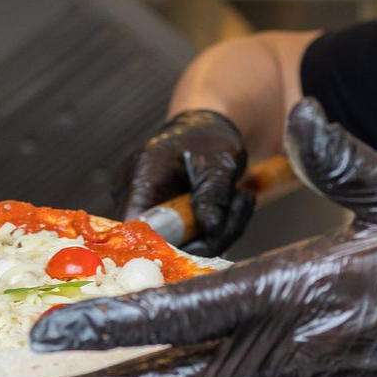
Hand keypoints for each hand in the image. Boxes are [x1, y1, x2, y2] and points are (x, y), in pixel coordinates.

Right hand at [117, 109, 253, 256]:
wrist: (206, 131)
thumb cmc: (209, 137)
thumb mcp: (220, 160)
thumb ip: (213, 193)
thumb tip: (211, 228)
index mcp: (142, 175)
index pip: (135, 225)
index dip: (163, 244)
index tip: (203, 241)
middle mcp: (135, 196)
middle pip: (161, 241)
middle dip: (206, 236)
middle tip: (240, 206)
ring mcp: (147, 209)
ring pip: (180, 245)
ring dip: (217, 232)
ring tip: (241, 199)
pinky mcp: (163, 221)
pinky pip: (188, 240)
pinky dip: (214, 231)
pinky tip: (234, 206)